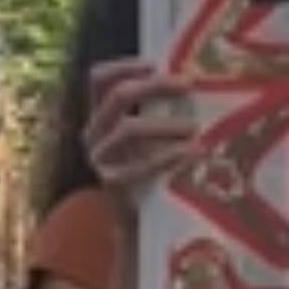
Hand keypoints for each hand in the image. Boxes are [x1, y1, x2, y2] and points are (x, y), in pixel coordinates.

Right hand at [84, 60, 199, 218]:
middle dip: (154, 86)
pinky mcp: (111, 185)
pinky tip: (193, 153)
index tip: (156, 63)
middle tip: (187, 84)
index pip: (98, 79)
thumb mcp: (149, 137)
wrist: (142, 224)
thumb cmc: (153, 172)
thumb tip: (194, 79)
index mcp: (99, 117)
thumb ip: (158, 111)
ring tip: (195, 128)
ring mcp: (99, 159)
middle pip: (117, 96)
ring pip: (128, 129)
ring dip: (165, 124)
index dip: (124, 65)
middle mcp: (93, 134)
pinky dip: (168, 156)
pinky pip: (138, 165)